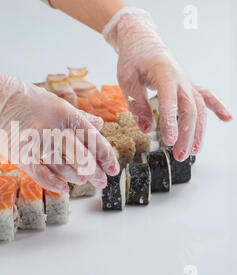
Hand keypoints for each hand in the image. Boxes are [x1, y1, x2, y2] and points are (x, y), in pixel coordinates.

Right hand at [0, 58, 118, 192]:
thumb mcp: (56, 103)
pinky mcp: (20, 152)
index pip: (91, 137)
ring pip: (62, 165)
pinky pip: (39, 172)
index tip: (113, 168)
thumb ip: (79, 117)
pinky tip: (63, 188)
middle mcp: (52, 126)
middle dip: (95, 172)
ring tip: (83, 181)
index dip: (105, 155)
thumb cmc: (27, 100)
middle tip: (103, 182)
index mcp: (64, 112)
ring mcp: (35, 141)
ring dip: (76, 176)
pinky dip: (53, 182)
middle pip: (80, 155)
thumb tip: (100, 126)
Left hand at [103, 7, 231, 160]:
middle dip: (186, 133)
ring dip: (197, 130)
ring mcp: (186, 82)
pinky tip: (226, 119)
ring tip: (194, 150)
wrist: (142, 41)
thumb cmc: (133, 59)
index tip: (169, 140)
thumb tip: (147, 129)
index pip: (169, 100)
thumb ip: (136, 103)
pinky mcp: (187, 85)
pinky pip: (205, 95)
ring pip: (198, 107)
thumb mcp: (126, 79)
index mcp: (163, 73)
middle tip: (179, 154)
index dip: (170, 121)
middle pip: (189, 108)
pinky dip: (216, 107)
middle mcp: (180, 78)